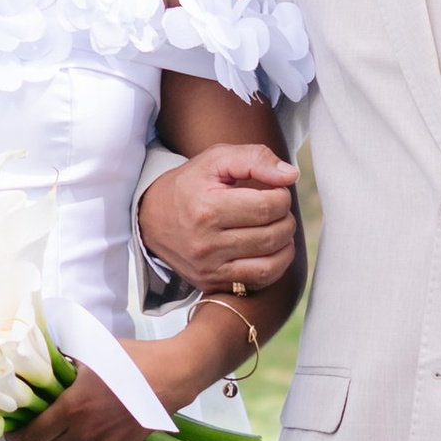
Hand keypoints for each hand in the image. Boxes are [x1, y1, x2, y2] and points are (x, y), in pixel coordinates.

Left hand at [8, 365, 150, 440]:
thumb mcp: (89, 352)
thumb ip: (59, 359)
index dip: (17, 437)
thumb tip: (37, 360)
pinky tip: (75, 439)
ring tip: (50, 436)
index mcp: (73, 410)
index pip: (33, 436)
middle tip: (29, 431)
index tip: (12, 431)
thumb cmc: (130, 361)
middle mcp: (85, 435)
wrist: (171, 377)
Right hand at [138, 143, 297, 292]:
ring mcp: (208, 267)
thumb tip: (290, 175)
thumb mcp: (216, 159)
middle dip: (286, 219)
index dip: (282, 197)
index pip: (268, 206)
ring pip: (271, 264)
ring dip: (285, 244)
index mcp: (207, 207)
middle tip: (277, 209)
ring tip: (277, 228)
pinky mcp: (211, 283)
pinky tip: (271, 250)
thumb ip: (255, 158)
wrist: (150, 219)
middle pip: (272, 235)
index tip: (275, 191)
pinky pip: (258, 281)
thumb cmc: (189, 185)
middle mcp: (206, 242)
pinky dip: (275, 266)